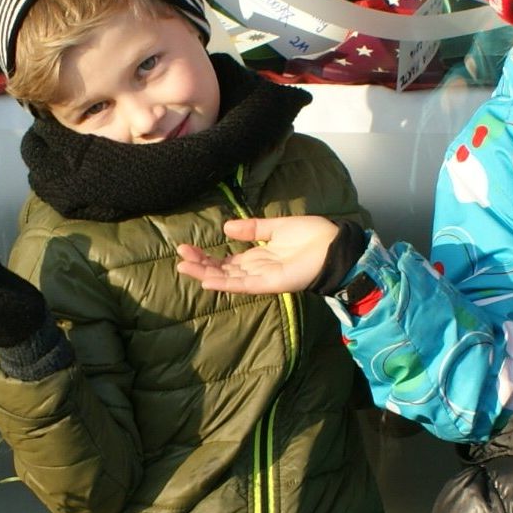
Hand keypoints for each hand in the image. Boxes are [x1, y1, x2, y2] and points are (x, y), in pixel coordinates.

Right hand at [178, 216, 344, 296]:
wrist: (333, 245)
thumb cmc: (310, 236)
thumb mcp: (276, 227)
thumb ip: (253, 229)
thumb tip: (226, 228)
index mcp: (258, 257)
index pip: (226, 260)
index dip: (206, 256)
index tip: (186, 247)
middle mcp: (257, 269)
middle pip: (222, 270)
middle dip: (200, 264)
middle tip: (179, 256)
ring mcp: (262, 277)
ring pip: (228, 278)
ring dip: (205, 273)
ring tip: (184, 266)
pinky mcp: (270, 283)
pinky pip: (243, 285)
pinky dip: (225, 283)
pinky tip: (206, 279)